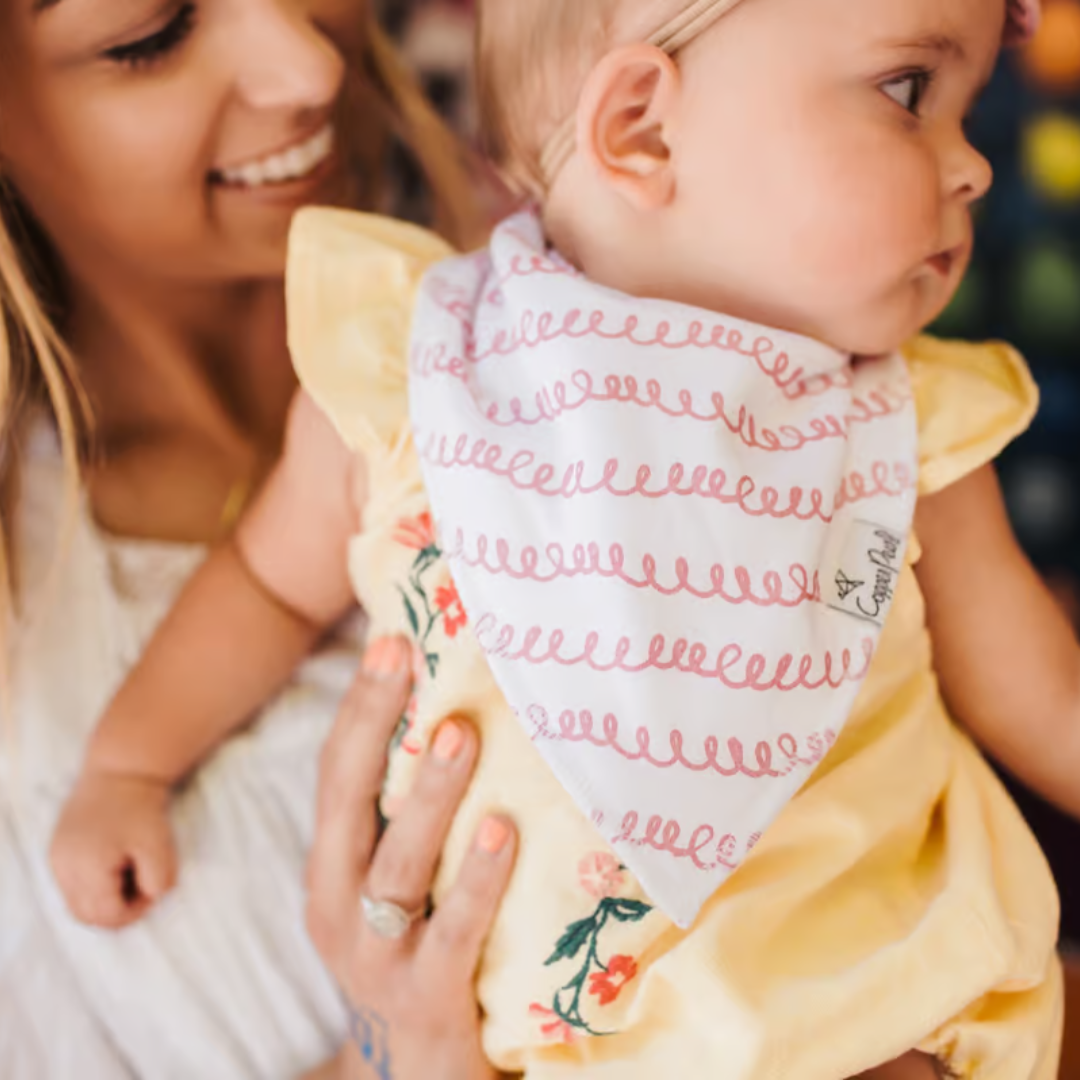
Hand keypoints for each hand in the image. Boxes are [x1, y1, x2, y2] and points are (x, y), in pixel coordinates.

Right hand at [49, 767, 177, 928]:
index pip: (107, 915)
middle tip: (141, 884)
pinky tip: (115, 863)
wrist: (120, 771)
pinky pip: (71, 885)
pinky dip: (93, 885)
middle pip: (87, 915)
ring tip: (129, 870)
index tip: (153, 888)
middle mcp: (63, 868)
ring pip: (77, 903)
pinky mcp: (56, 851)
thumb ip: (158, 881)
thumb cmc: (140, 808)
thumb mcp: (159, 846)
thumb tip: (150, 898)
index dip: (135, 911)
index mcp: (86, 868)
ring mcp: (56, 859)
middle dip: (117, 909)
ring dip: (104, 899)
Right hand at [305, 637, 516, 1079]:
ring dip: (428, 797)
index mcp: (331, 868)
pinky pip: (454, 932)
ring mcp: (379, 956)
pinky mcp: (429, 998)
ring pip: (397, 865)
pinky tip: (502, 832)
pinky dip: (476, 881)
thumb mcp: (394, 884)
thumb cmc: (414, 948)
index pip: (336, 774)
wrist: (415, 1073)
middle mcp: (339, 906)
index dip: (360, 706)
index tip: (390, 641)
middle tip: (405, 658)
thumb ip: (408, 815)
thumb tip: (458, 709)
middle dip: (373, 725)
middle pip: (348, 803)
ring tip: (458, 734)